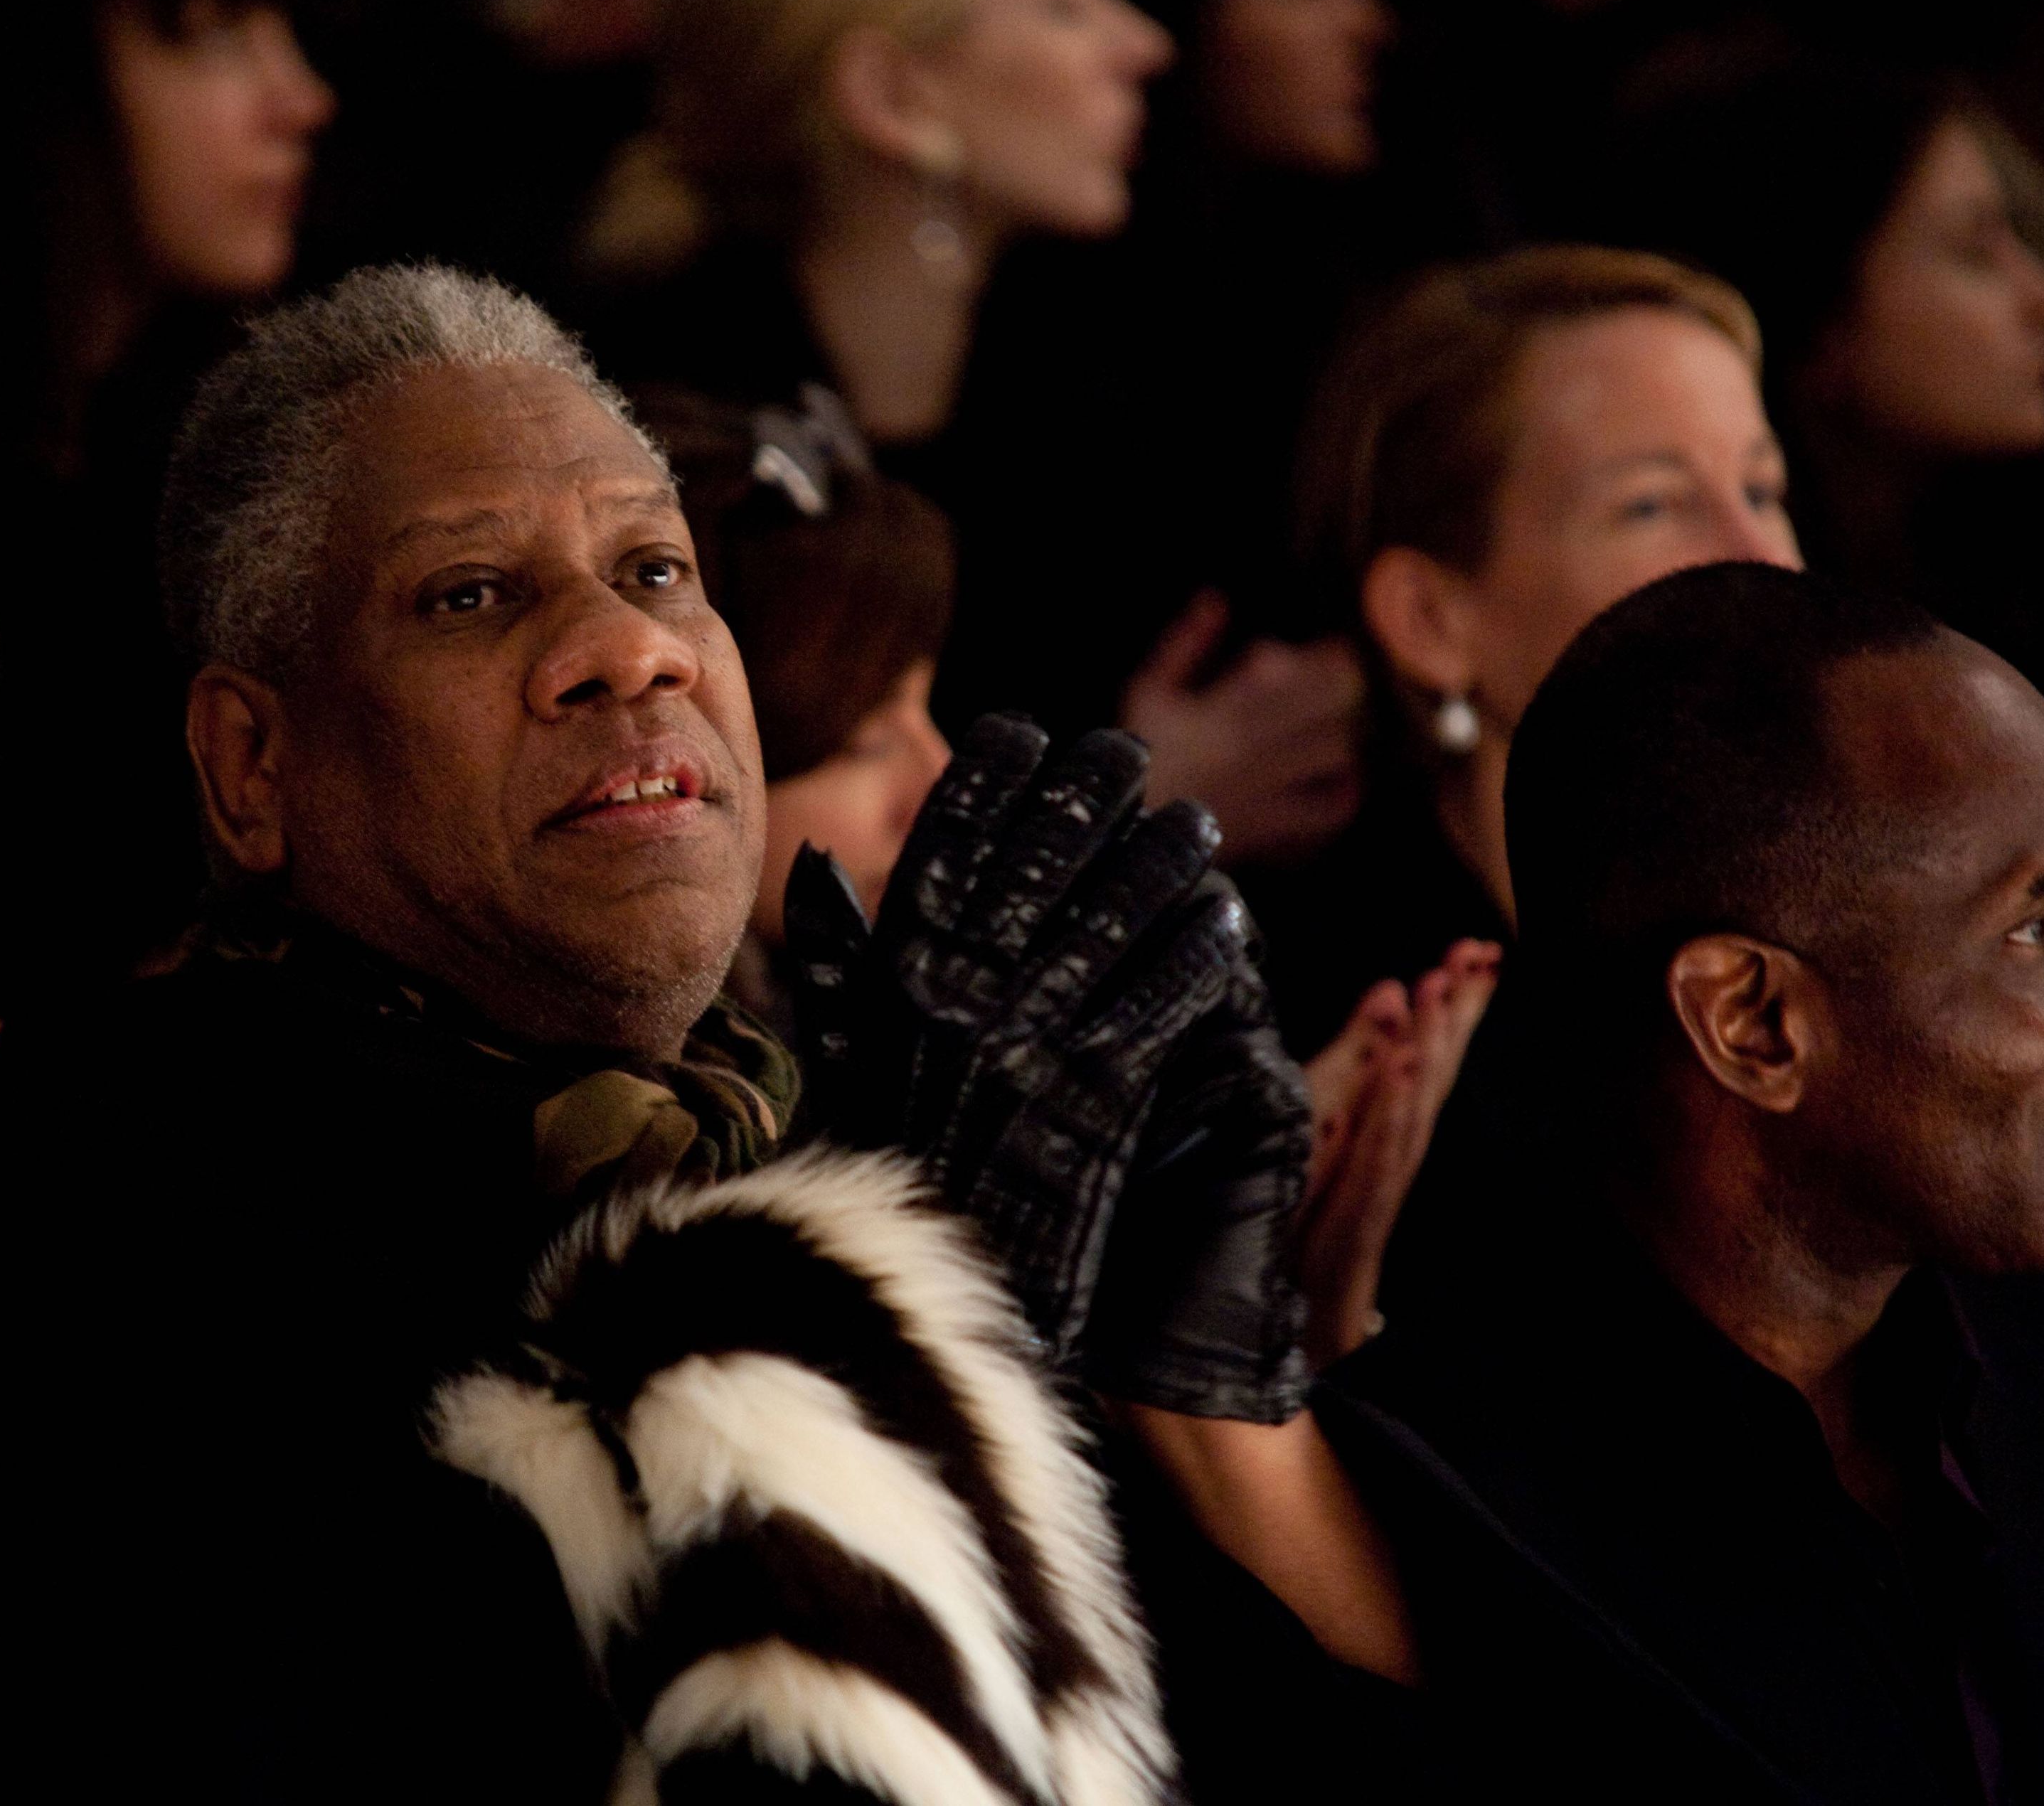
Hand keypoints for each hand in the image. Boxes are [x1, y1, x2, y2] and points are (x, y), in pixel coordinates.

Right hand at [787, 715, 1254, 1362]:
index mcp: (896, 983)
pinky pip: (1159, 1007)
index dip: (985, 778)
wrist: (917, 1312)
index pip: (944, 846)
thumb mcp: (833, 1062)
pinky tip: (1223, 928)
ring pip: (1111, 919)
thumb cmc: (873, 1185)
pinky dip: (1194, 962)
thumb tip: (819, 864)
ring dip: (1159, 864)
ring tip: (1194, 827)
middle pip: (1037, 858)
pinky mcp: (1099, 1103)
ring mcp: (1032, 1047)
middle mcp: (962, 1000)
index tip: (1020, 731)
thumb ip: (833, 966)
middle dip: (1086, 792)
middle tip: (1127, 750)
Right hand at [1121, 589, 1365, 866]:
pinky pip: (1328, 809)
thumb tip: (1214, 599)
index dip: (1322, 654)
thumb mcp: (1150, 690)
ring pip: (1335, 750)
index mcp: (1221, 705)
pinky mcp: (1272, 824)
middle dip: (1346, 688)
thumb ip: (1184, 643)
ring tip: (1339, 729)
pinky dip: (1343, 794)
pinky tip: (1341, 781)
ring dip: (1342, 735)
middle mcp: (1249, 742)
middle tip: (1348, 687)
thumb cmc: (1143, 753)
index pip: (1287, 667)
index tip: (1334, 650)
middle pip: (1326, 703)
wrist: (1130, 833)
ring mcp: (1265, 785)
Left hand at [1295, 942, 1499, 1362]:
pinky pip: (1376, 1165)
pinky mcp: (1350, 1233)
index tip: (1479, 951)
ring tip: (1439, 988)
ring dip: (1426, 1049)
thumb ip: (1334, 1113)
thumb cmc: (1297, 1266)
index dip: (1453, 1011)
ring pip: (1408, 1114)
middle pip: (1431, 1082)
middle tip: (1473, 951)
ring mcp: (1371, 1202)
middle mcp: (1384, 1171)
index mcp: (1379, 1152)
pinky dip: (1391, 1116)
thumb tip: (1373, 1051)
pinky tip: (1402, 1070)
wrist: (1288, 1363)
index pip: (1425, 1068)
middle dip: (1454, 1015)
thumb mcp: (1309, 1174)